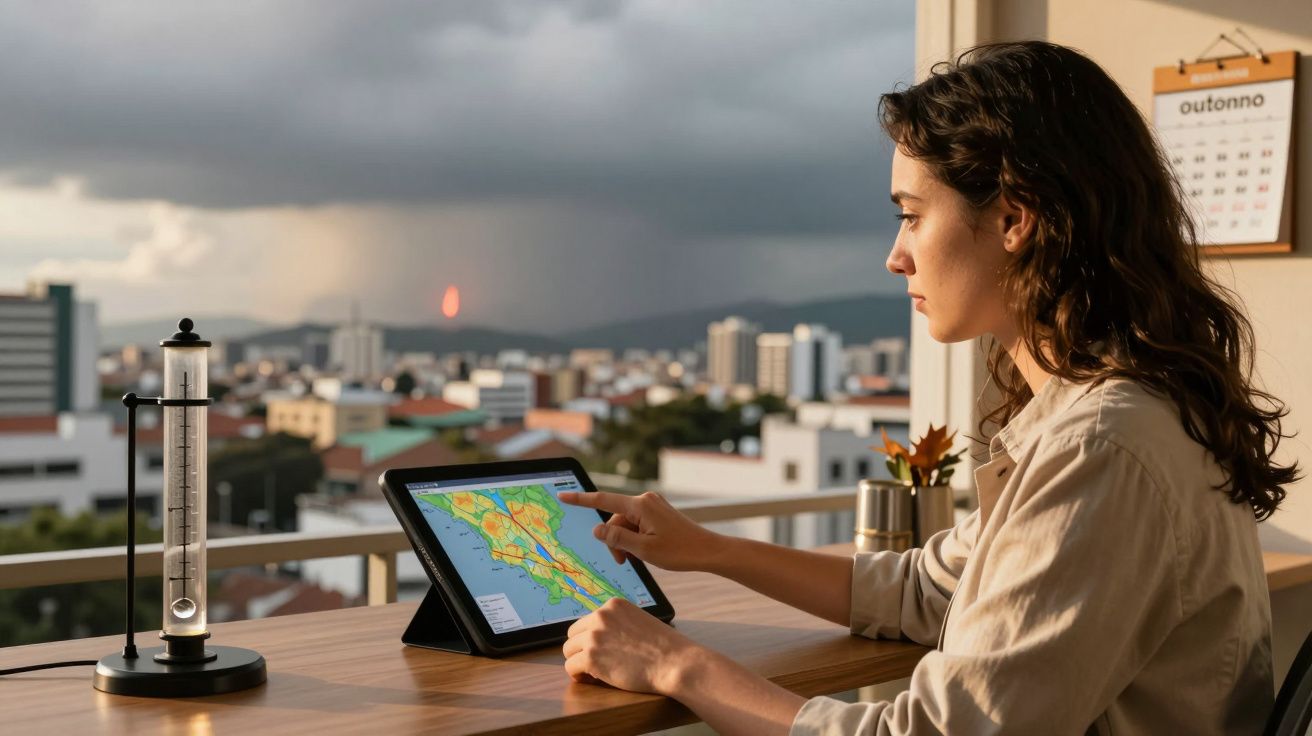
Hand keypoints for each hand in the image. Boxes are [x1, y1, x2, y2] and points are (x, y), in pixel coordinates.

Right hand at [557, 490, 726, 570]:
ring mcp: (652, 506)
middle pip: (615, 520)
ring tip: (637, 558)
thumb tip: (596, 530)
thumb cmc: (680, 551)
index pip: (603, 501)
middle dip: (614, 540)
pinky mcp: (657, 513)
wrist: (708, 551)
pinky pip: (636, 524)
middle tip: (623, 561)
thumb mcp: (643, 550)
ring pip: (625, 524)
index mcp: (640, 505)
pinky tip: (645, 551)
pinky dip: (635, 538)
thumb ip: (617, 539)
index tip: (563, 495)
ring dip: (625, 542)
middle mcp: (645, 500)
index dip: (580, 500)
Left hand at [562, 597, 702, 694]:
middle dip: (581, 649)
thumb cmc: (665, 648)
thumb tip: (602, 637)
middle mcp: (601, 616)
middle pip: (573, 634)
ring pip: (569, 651)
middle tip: (596, 664)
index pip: (588, 621)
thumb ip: (620, 624)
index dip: (592, 639)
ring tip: (595, 673)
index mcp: (613, 605)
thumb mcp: (640, 621)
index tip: (602, 651)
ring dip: (579, 662)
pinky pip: (571, 667)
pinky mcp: (591, 657)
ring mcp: (594, 636)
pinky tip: (592, 680)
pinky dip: (578, 676)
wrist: (675, 663)